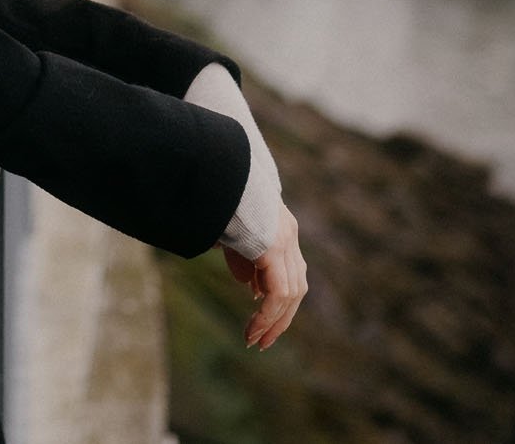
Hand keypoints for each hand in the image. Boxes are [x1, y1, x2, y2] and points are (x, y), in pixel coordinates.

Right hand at [222, 205, 306, 350]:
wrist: (218, 173)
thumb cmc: (218, 199)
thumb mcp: (231, 235)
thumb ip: (244, 260)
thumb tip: (253, 289)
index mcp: (281, 228)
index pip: (290, 274)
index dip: (279, 301)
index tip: (262, 322)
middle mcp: (289, 234)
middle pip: (296, 288)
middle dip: (281, 318)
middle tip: (264, 341)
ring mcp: (284, 239)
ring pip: (290, 294)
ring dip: (273, 322)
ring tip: (255, 340)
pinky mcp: (274, 246)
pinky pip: (278, 292)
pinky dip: (268, 314)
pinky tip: (255, 328)